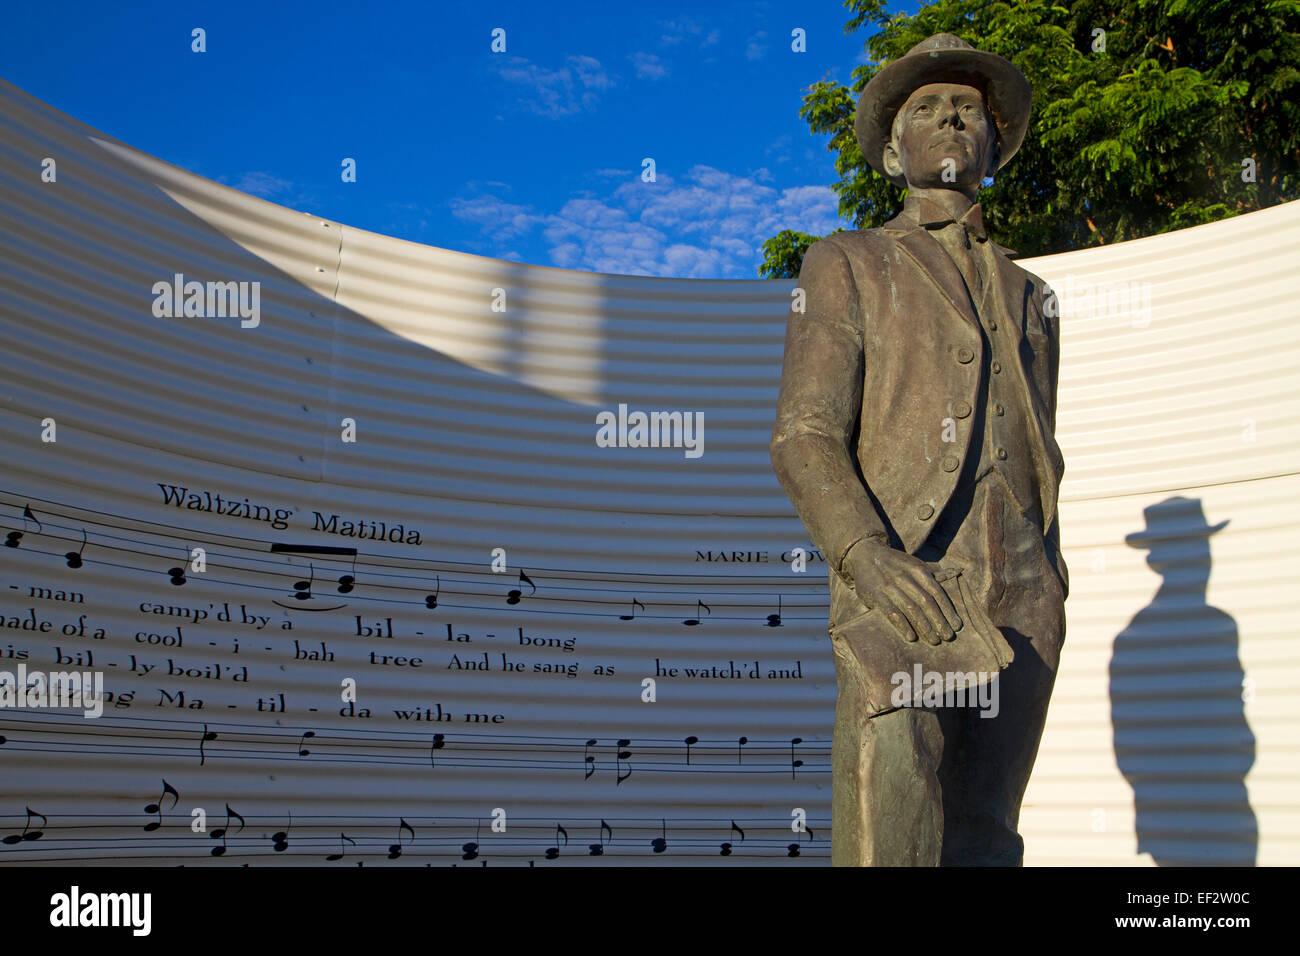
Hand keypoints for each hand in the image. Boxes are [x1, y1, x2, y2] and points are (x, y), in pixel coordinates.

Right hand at [842, 539, 962, 644]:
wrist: (865, 555)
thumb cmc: (895, 564)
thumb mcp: (915, 564)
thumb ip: (935, 572)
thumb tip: (959, 571)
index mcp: (918, 570)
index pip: (937, 593)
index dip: (948, 610)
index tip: (957, 626)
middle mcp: (905, 577)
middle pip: (927, 603)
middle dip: (939, 621)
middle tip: (948, 637)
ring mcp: (890, 586)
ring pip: (911, 609)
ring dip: (924, 627)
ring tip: (934, 640)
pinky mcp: (876, 595)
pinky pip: (892, 613)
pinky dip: (903, 626)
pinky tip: (911, 637)